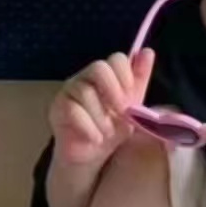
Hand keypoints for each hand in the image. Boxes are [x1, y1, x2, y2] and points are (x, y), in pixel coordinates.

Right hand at [49, 50, 154, 165]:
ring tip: (108, 133)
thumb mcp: (132, 105)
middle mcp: (85, 77)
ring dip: (102, 117)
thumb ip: (139, 79)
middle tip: (121, 113)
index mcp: (106, 74)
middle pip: (99, 68)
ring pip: (85, 92)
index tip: (131, 98)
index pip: (117, 59)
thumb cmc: (113, 127)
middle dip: (114, 91)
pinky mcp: (57, 108)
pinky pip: (73, 111)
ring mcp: (69, 91)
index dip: (127, 77)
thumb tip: (148, 52)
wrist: (92, 154)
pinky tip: (96, 138)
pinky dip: (89, 127)